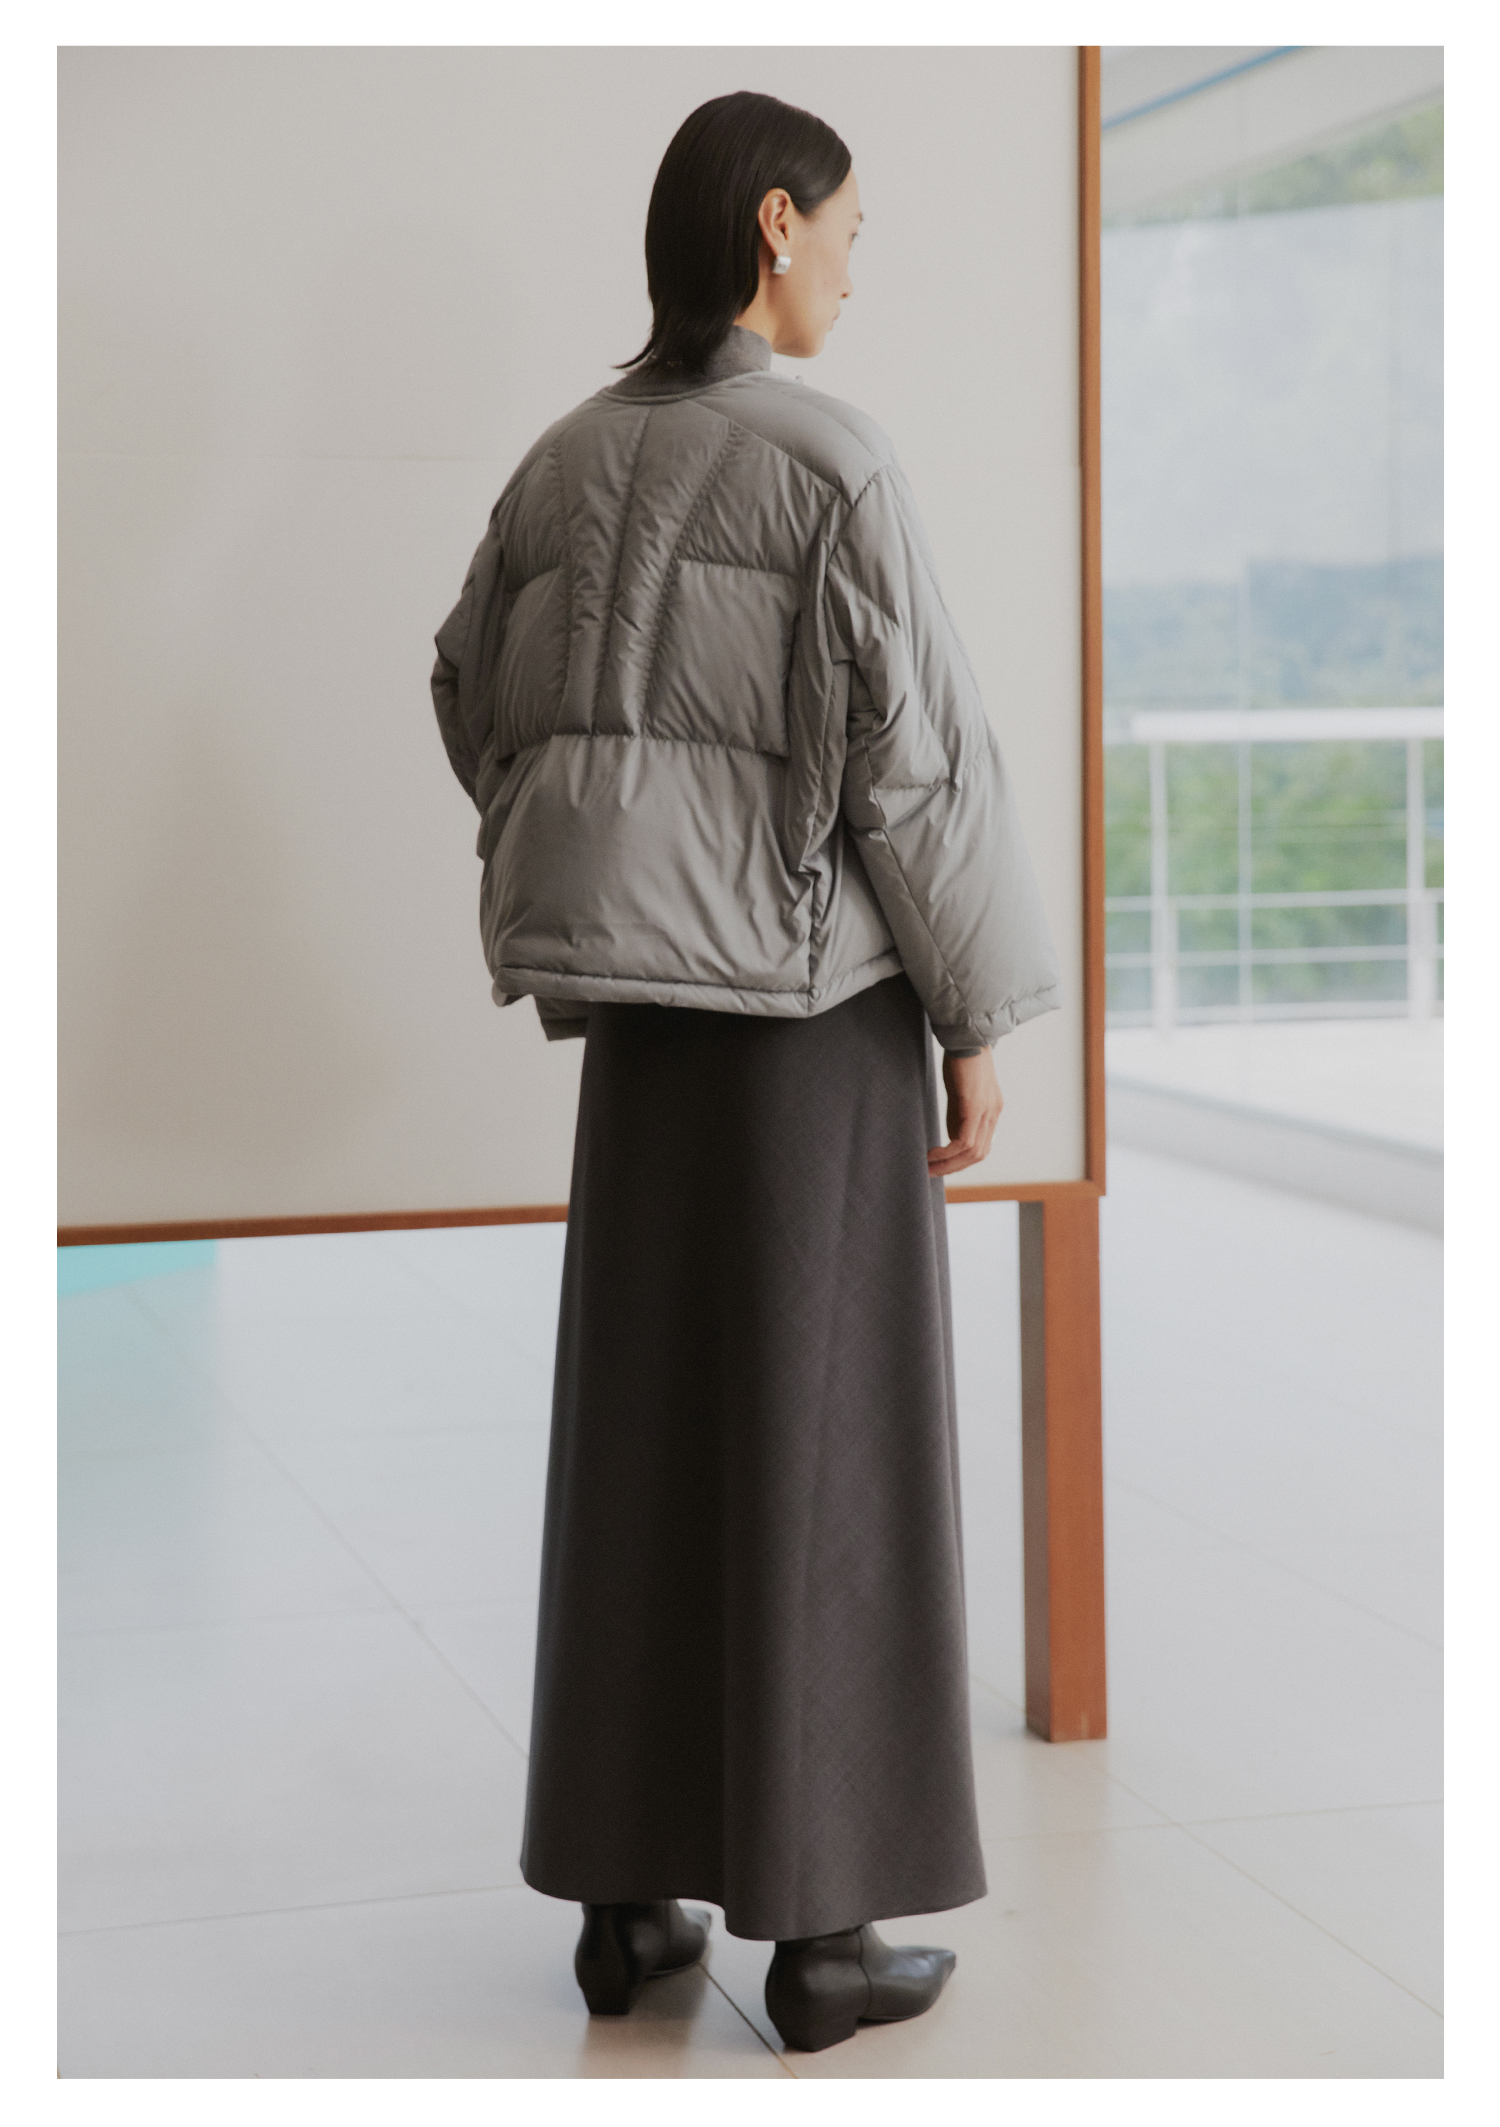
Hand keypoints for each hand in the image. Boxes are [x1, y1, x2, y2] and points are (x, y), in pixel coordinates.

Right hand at [928, 1049, 1003, 1177]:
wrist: (967, 1037)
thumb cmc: (961, 1061)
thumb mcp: (960, 1093)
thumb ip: (958, 1115)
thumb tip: (951, 1138)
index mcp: (992, 1111)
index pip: (980, 1146)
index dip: (961, 1161)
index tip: (941, 1166)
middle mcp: (993, 1114)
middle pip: (978, 1154)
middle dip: (954, 1168)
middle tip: (931, 1173)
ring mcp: (987, 1111)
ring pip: (972, 1151)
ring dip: (949, 1164)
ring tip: (929, 1166)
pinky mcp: (975, 1105)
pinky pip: (965, 1140)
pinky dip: (949, 1152)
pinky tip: (933, 1153)